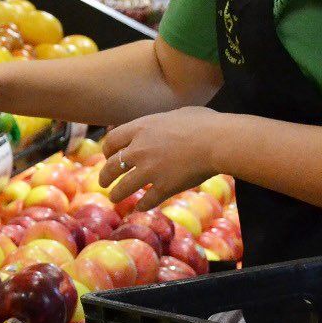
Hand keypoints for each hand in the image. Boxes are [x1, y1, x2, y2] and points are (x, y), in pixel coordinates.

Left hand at [99, 107, 224, 208]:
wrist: (217, 141)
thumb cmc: (204, 123)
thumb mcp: (176, 114)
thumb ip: (163, 123)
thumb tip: (165, 125)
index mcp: (141, 128)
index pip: (112, 140)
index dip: (107, 150)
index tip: (109, 156)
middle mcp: (139, 149)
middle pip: (111, 166)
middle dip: (105, 176)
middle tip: (104, 182)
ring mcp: (149, 170)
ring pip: (123, 187)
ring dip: (117, 195)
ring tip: (115, 199)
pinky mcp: (163, 187)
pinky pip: (146, 201)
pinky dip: (142, 205)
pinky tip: (140, 207)